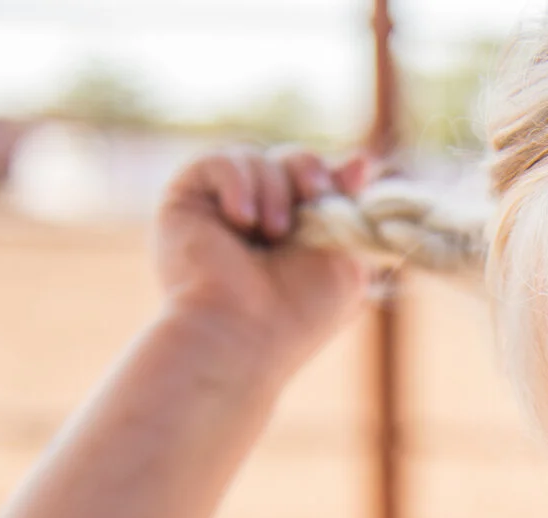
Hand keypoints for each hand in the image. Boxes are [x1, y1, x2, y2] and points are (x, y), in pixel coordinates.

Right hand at [153, 146, 375, 376]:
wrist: (242, 329)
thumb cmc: (300, 307)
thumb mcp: (345, 255)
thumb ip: (350, 209)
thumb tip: (361, 161)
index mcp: (296, 233)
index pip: (314, 179)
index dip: (327, 175)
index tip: (344, 182)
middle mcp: (258, 218)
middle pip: (288, 159)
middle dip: (306, 171)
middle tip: (312, 195)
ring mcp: (221, 209)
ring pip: (256, 158)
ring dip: (274, 190)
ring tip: (271, 233)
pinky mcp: (187, 200)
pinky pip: (217, 160)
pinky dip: (236, 183)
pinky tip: (239, 221)